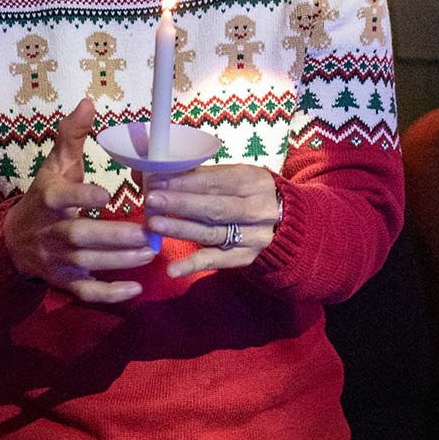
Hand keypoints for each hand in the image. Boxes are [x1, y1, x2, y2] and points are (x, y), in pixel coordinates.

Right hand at [2, 98, 156, 303]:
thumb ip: (71, 135)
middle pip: (79, 237)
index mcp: (47, 199)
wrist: (13, 241)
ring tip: (151, 251)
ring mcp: (56, 260)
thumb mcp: (54, 165)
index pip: (60, 198)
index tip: (106, 194)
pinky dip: (110, 295)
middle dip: (112, 236)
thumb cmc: (43, 197)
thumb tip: (88, 102)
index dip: (81, 197)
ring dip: (119, 261)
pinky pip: (86, 293)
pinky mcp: (64, 282)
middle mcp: (50, 231)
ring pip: (87, 265)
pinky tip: (136, 290)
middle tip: (147, 231)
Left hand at [144, 163, 279, 276]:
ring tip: (154, 225)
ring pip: (212, 233)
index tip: (157, 180)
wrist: (286, 220)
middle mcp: (257, 209)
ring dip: (181, 229)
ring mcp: (254, 236)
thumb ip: (198, 174)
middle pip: (214, 208)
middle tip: (152, 199)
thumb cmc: (247, 192)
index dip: (185, 182)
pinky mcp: (246, 257)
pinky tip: (172, 269)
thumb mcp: (233, 176)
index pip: (216, 181)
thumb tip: (153, 170)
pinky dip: (192, 265)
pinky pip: (216, 261)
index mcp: (253, 180)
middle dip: (180, 203)